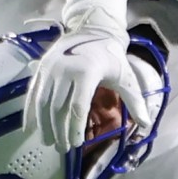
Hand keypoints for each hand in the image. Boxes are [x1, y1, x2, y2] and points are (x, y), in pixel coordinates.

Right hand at [23, 0, 145, 157]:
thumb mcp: (126, 77)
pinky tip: (31, 129)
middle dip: (60, 131)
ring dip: (44, 126)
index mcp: (86, 72)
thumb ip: (135, 101)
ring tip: (50, 142)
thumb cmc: (111, 57)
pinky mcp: (40, 69)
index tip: (77, 143)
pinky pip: (32, 94)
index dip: (75, 128)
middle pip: (58, 108)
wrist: (91, 30)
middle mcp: (64, 70)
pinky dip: (30, 113)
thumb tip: (147, 124)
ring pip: (43, 103)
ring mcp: (49, 69)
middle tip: (63, 148)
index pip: (77, 107)